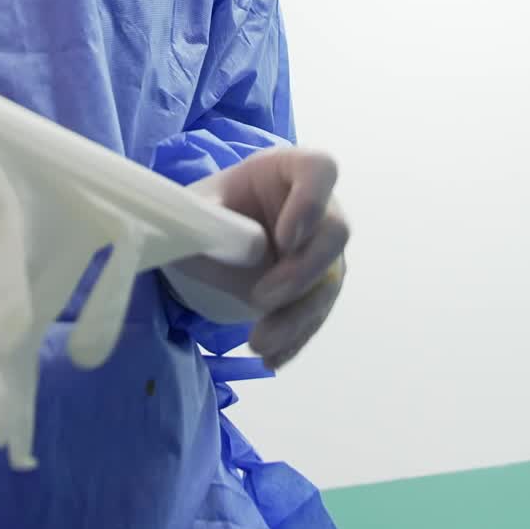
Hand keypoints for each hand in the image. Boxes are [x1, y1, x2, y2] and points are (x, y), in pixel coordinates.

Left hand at [165, 147, 348, 370]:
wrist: (215, 233)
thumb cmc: (212, 204)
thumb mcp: (199, 204)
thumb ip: (202, 218)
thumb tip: (195, 242)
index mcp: (292, 168)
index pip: (321, 170)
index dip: (312, 203)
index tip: (284, 238)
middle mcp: (320, 206)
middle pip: (334, 233)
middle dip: (301, 272)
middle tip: (259, 298)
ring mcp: (324, 248)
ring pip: (329, 282)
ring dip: (296, 317)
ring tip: (258, 344)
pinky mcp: (319, 286)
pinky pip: (316, 314)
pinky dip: (294, 339)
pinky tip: (272, 359)